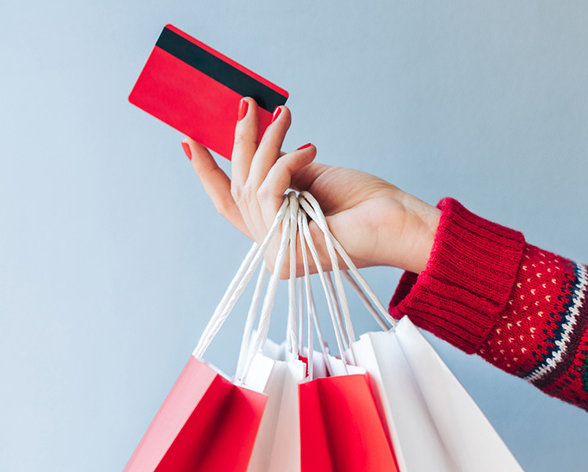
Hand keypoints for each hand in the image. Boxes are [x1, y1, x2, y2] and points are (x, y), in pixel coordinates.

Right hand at [183, 97, 439, 276]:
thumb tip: (253, 144)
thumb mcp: (311, 176)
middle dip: (240, 141)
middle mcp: (271, 245)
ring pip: (252, 186)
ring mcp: (276, 252)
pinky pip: (270, 193)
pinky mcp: (285, 251)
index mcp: (276, 230)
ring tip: (287, 117)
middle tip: (247, 104)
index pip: (229, 203)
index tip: (189, 139)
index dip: (207, 172)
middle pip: (238, 188)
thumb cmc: (365, 201)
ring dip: (267, 144)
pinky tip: (309, 149)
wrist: (398, 221)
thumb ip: (278, 168)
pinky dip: (285, 164)